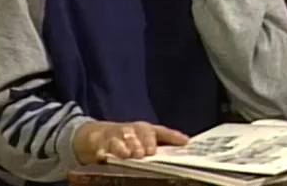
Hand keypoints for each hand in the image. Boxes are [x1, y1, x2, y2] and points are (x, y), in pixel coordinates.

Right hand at [72, 120, 188, 164]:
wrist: (100, 134)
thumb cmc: (131, 138)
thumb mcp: (147, 137)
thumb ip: (165, 140)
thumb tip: (186, 142)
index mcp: (146, 129)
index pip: (159, 131)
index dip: (168, 136)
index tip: (176, 143)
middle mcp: (132, 130)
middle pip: (138, 134)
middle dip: (141, 143)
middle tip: (144, 153)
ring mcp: (115, 136)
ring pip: (120, 140)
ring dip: (123, 147)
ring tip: (127, 155)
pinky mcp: (100, 144)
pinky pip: (101, 148)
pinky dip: (102, 153)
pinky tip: (103, 157)